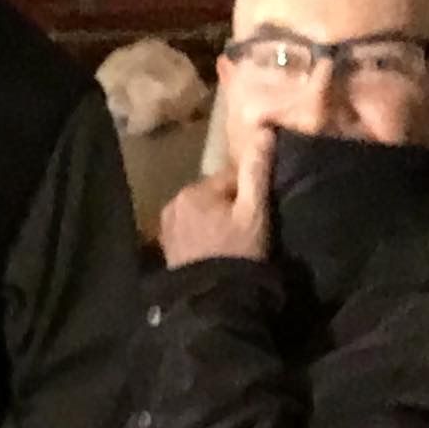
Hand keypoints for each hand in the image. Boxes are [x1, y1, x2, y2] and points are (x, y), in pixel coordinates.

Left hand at [160, 126, 274, 268]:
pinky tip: (213, 249)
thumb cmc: (237, 251)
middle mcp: (173, 202)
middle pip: (212, 194)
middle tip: (244, 229)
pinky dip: (201, 233)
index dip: (248, 194)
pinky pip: (189, 228)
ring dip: (213, 219)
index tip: (258, 212)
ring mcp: (166, 225)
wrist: (211, 297)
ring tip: (229, 240)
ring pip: (200, 211)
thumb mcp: (254, 210)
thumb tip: (263, 130)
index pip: (229, 178)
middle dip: (228, 205)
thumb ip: (257, 171)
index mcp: (194, 190)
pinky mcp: (165, 244)